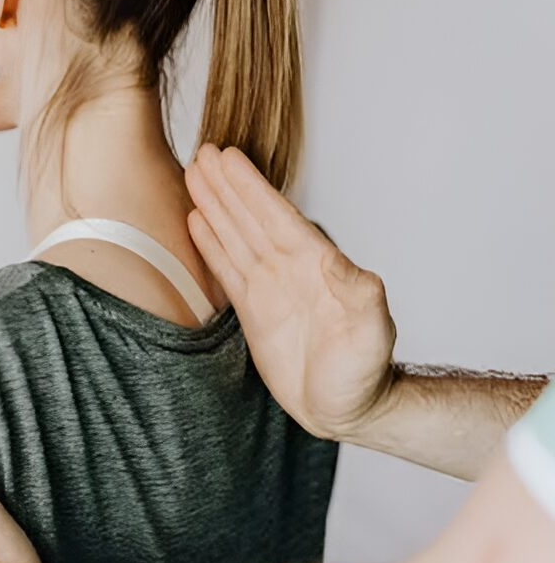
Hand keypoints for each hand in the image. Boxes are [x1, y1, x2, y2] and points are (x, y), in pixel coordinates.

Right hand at [186, 145, 396, 441]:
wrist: (345, 408)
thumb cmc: (363, 374)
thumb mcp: (370, 333)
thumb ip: (359, 296)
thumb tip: (337, 260)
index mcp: (315, 266)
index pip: (277, 217)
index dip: (251, 188)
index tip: (228, 159)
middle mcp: (289, 269)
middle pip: (250, 219)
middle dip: (227, 187)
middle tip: (201, 153)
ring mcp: (270, 288)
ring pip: (236, 237)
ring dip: (215, 207)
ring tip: (192, 176)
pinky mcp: (254, 310)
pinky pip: (228, 269)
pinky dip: (211, 245)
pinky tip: (196, 223)